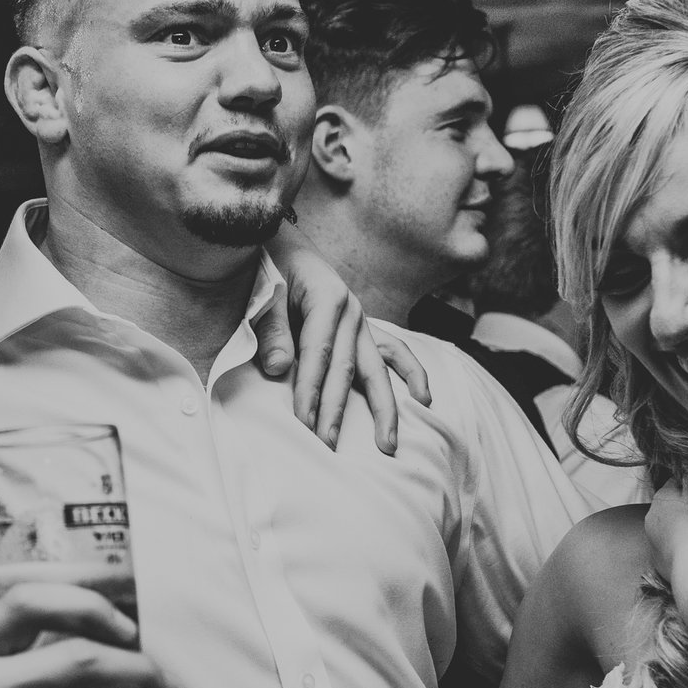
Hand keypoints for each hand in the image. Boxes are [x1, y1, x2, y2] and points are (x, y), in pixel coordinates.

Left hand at [257, 236, 432, 453]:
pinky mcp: (364, 329)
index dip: (310, 390)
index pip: (318, 354)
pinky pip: (393, 352)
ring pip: (376, 368)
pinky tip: (424, 399)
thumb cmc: (268, 267)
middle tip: (328, 445)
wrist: (281, 242)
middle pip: (347, 368)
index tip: (303, 422)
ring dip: (382, 407)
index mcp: (327, 296)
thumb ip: (271, 328)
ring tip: (386, 444)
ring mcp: (362, 321)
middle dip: (337, 410)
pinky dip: (411, 374)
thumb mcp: (263, 290)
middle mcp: (351, 311)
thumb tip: (281, 368)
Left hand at [640, 483, 687, 573]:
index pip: (674, 483)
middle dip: (680, 509)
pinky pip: (665, 548)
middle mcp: (650, 516)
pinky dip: (674, 547)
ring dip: (675, 528)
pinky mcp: (655, 560)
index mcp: (661, 497)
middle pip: (667, 506)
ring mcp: (650, 539)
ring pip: (664, 527)